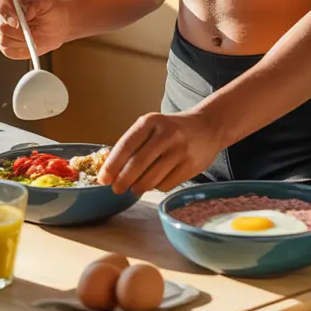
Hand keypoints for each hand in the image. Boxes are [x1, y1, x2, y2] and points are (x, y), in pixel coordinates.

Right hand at [0, 0, 70, 59]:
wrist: (57, 24)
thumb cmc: (50, 7)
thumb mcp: (46, 0)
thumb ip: (35, 3)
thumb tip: (24, 11)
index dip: (4, 8)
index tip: (16, 20)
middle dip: (13, 30)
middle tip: (28, 31)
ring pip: (3, 38)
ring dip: (21, 39)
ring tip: (33, 35)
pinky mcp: (4, 44)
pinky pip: (7, 49)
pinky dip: (21, 48)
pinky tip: (30, 43)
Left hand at [98, 111, 222, 196]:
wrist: (208, 126)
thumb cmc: (172, 129)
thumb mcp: (153, 126)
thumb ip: (134, 144)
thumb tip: (111, 172)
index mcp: (151, 121)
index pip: (126, 145)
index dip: (112, 165)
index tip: (103, 179)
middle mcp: (166, 134)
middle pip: (137, 165)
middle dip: (122, 181)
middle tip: (116, 189)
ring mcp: (180, 151)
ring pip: (151, 179)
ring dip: (138, 188)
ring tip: (135, 188)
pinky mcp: (191, 166)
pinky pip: (166, 185)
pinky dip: (157, 187)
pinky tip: (157, 181)